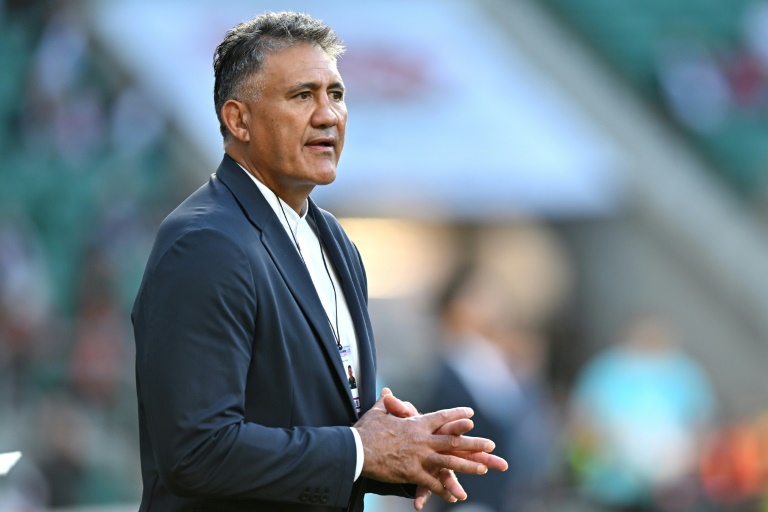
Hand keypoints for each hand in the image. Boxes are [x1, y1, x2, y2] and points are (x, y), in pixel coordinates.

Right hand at [354, 389, 506, 508]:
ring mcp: (419, 457)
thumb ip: (388, 403)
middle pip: (453, 440)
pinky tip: (456, 495)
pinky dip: (444, 489)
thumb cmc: (366, 430)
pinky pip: (432, 483)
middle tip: (491, 445)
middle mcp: (422, 440)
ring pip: (448, 462)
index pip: (441, 417)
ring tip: (483, 468)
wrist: (356, 450)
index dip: (457, 415)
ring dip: (467, 466)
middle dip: (474, 443)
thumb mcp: (378, 412)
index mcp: (416, 424)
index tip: (471, 415)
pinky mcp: (411, 473)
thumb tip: (388, 392)